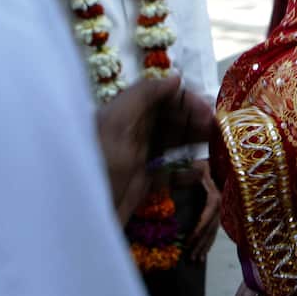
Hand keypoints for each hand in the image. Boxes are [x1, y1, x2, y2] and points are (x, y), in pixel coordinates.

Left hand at [96, 77, 214, 221]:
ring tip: (217, 145)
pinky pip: (169, 173)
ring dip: (194, 141)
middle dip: (195, 120)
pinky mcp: (142, 184)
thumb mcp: (115, 124)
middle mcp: (132, 133)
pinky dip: (185, 172)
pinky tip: (198, 173)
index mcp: (124, 115)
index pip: (160, 97)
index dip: (186, 100)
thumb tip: (176, 78)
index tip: (209, 109)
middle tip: (219, 129)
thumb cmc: (96, 165)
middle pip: (170, 119)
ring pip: (173, 143)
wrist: (77, 217)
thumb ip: (143, 96)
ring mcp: (138, 159)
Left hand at [185, 158, 221, 261]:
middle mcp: (220, 204)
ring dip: (205, 246)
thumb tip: (168, 182)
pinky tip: (204, 253)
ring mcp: (221, 208)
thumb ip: (180, 175)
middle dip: (201, 244)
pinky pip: (214, 229)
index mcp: (214, 195)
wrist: (213, 161)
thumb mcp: (190, 167)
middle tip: (190, 258)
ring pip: (214, 231)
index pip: (207, 216)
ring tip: (197, 260)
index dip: (198, 230)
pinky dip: (209, 242)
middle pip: (211, 228)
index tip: (188, 241)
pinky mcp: (218, 212)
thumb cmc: (197, 164)